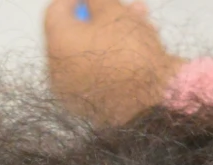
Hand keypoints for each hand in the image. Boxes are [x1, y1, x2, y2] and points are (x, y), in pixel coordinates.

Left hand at [44, 0, 182, 124]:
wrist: (156, 97)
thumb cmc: (130, 48)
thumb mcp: (114, 11)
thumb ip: (96, 0)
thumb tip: (89, 1)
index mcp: (56, 46)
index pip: (55, 11)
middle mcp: (57, 72)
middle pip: (75, 33)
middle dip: (100, 16)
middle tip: (125, 6)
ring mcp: (74, 92)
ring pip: (89, 53)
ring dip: (112, 34)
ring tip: (141, 22)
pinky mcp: (91, 106)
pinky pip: (97, 73)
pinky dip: (112, 58)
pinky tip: (138, 47)